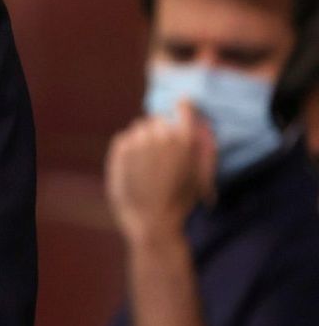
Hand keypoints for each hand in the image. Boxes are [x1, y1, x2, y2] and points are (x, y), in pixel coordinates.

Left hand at [104, 103, 215, 242]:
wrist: (153, 220)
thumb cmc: (181, 202)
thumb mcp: (202, 176)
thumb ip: (204, 149)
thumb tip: (202, 125)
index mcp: (186, 140)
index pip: (184, 107)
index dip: (183, 107)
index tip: (181, 106)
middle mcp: (163, 135)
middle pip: (158, 120)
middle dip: (161, 132)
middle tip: (161, 153)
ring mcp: (140, 140)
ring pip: (140, 127)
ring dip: (144, 139)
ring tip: (147, 163)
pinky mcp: (121, 148)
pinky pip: (124, 138)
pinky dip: (128, 148)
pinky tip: (134, 167)